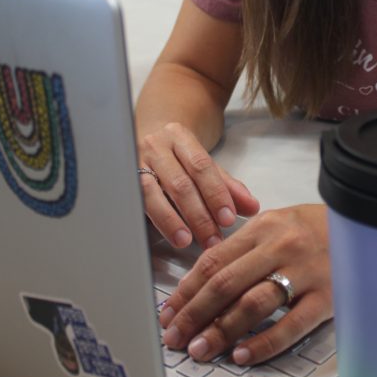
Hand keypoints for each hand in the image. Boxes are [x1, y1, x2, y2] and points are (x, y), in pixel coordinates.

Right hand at [138, 122, 259, 249]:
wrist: (147, 134)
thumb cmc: (180, 155)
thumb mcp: (205, 164)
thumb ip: (228, 186)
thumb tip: (252, 207)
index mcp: (180, 137)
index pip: (201, 166)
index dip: (215, 194)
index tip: (228, 219)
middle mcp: (156, 147)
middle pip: (179, 183)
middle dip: (198, 214)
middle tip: (213, 239)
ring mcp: (135, 163)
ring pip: (152, 194)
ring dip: (172, 221)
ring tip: (188, 241)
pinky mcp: (124, 182)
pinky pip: (137, 203)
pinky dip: (154, 220)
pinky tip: (166, 235)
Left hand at [159, 203, 331, 365]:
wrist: (368, 227)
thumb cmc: (317, 229)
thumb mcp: (277, 225)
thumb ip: (243, 248)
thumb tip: (202, 281)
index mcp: (264, 227)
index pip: (213, 262)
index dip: (186, 291)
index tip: (169, 314)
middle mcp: (281, 247)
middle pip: (226, 284)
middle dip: (194, 314)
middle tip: (175, 338)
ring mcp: (305, 273)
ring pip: (252, 304)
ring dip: (221, 331)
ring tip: (200, 350)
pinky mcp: (326, 298)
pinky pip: (290, 326)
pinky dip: (263, 343)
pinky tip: (242, 355)